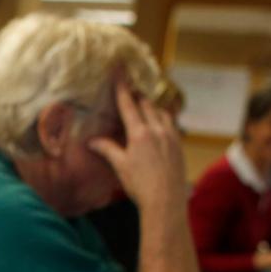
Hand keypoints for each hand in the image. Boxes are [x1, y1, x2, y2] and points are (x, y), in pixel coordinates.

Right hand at [87, 82, 186, 221]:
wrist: (165, 201)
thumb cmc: (140, 185)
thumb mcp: (120, 166)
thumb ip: (107, 149)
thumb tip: (91, 141)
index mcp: (139, 133)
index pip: (128, 104)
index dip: (122, 86)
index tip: (119, 70)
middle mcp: (157, 130)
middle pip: (146, 104)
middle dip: (137, 96)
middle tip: (131, 90)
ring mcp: (171, 136)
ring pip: (161, 112)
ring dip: (152, 107)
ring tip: (146, 106)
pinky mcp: (179, 145)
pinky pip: (171, 124)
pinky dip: (164, 119)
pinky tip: (161, 124)